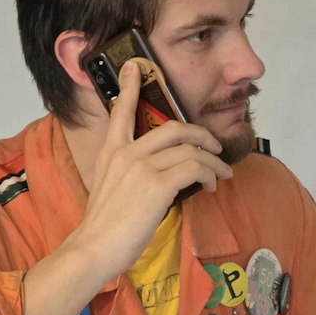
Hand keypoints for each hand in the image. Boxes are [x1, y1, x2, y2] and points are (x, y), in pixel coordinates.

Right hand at [71, 59, 232, 282]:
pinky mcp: (157, 185)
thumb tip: (158, 174)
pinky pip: (195, 168)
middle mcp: (126, 153)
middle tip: (215, 148)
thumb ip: (128, 173)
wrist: (95, 247)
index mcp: (111, 151)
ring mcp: (142, 167)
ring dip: (213, 163)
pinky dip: (209, 175)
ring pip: (191, 150)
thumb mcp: (109, 188)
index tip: (136, 66)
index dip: (130, 87)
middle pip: (174, 127)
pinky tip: (210, 187)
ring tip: (221, 177)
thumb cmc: (103, 225)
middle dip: (202, 135)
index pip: (121, 111)